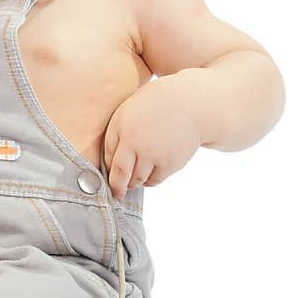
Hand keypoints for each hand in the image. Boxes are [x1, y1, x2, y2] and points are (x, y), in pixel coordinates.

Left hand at [102, 75, 202, 200]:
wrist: (190, 104)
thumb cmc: (154, 108)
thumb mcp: (127, 113)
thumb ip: (114, 137)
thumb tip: (108, 167)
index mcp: (124, 129)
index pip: (109, 159)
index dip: (107, 173)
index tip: (107, 181)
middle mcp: (138, 144)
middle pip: (121, 176)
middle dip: (118, 187)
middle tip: (117, 193)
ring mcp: (155, 155)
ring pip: (137, 180)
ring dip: (134, 181)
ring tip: (135, 177)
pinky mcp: (170, 163)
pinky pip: (154, 180)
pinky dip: (150, 179)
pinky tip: (151, 170)